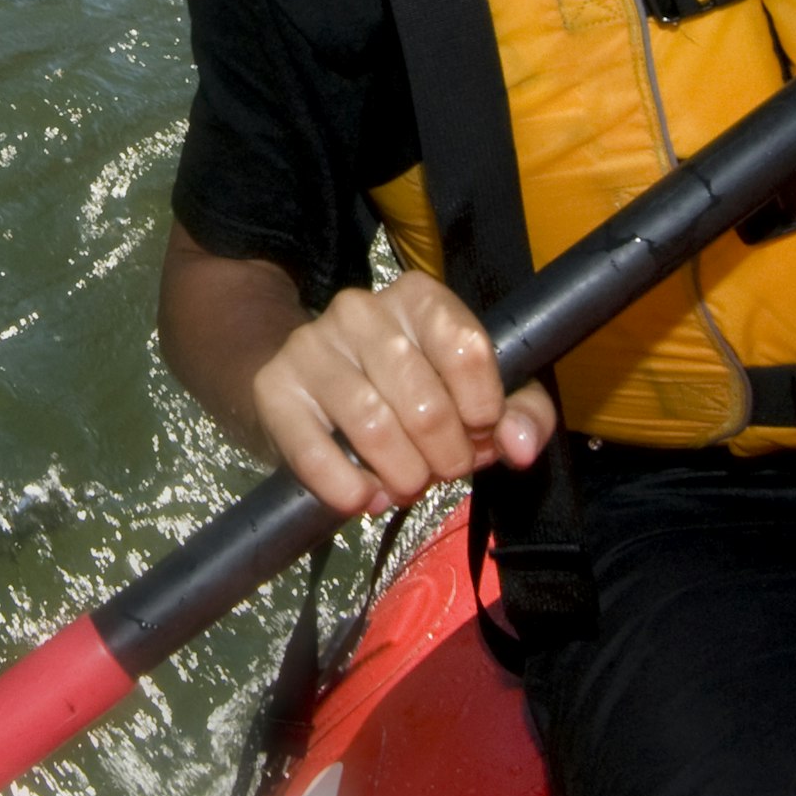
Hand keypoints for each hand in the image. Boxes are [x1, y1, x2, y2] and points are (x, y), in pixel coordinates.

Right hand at [247, 271, 556, 514]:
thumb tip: (521, 446)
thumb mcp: (471, 394)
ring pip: (374, 427)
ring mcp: (312, 345)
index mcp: (418, 298)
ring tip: (406, 486)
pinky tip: (363, 497)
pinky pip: (315, 452)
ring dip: (403, 476)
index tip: (480, 434)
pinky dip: (348, 489)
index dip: (484, 409)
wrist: (309, 392)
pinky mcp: (274, 388)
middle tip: (442, 472)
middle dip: (446, 456)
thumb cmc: (405, 392)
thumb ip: (517, 415)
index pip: (467, 350)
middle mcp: (361, 310)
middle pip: (424, 400)